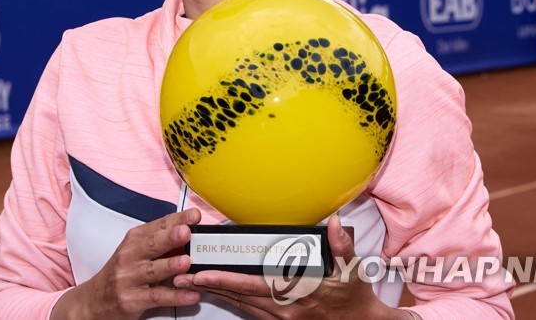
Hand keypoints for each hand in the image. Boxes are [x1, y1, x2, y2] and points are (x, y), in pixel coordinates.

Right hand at [51, 208, 201, 319]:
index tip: (194, 215)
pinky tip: (190, 295)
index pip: (158, 226)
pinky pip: (156, 297)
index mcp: (134, 240)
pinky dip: (175, 297)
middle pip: (152, 245)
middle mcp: (129, 256)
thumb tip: (190, 235)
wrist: (95, 300)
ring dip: (170, 266)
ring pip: (152, 271)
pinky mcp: (131, 300)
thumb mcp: (136, 252)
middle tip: (186, 232)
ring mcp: (129, 278)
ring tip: (186, 262)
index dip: (177, 220)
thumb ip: (160, 243)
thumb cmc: (122, 272)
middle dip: (169, 237)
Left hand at [174, 216, 409, 318]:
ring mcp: (282, 319)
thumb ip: (342, 246)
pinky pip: (251, 313)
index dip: (226, 280)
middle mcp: (284, 309)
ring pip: (241, 306)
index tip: (202, 273)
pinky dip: (233, 302)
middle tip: (180, 278)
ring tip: (191, 283)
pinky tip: (219, 293)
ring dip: (216, 294)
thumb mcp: (353, 270)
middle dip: (209, 287)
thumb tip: (336, 224)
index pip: (253, 286)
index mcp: (296, 293)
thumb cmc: (355, 296)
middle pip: (238, 297)